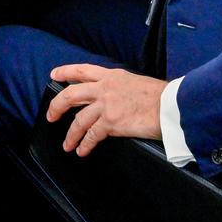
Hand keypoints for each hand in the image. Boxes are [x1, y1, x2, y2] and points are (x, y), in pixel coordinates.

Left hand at [46, 64, 165, 155]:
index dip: (66, 72)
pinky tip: (81, 150)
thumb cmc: (161, 95)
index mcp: (112, 76)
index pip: (83, 70)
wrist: (170, 105)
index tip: (55, 75)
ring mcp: (106, 105)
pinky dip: (84, 144)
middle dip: (57, 106)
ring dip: (71, 134)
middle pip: (71, 94)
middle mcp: (105, 88)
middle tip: (51, 116)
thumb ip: (121, 88)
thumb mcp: (136, 82)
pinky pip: (92, 135)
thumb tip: (117, 98)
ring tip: (67, 145)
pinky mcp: (111, 122)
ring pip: (79, 120)